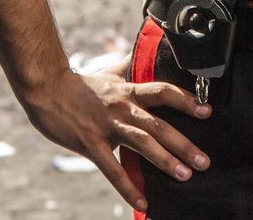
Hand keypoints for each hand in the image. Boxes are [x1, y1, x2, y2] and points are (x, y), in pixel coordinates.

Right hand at [18, 67, 210, 213]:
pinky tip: (143, 203)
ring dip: (165, 161)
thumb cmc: (80, 84)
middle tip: (204, 161)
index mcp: (128, 91)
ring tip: (184, 175)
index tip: (206, 111)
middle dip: (183, 144)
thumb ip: (130, 67)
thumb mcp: (109, 73)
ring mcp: (107, 126)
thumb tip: (145, 50)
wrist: (46, 89)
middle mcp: (121, 108)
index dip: (185, 100)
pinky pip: (113, 169)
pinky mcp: (91, 144)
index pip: (162, 92)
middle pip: (158, 125)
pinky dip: (129, 188)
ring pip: (141, 143)